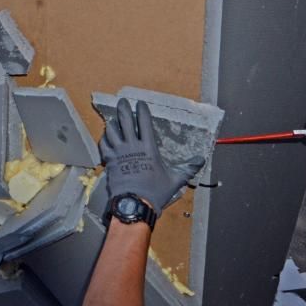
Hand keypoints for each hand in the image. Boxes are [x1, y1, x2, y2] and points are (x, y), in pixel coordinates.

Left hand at [100, 100, 204, 214]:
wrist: (134, 203)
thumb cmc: (155, 191)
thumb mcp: (175, 179)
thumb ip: (187, 169)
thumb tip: (201, 160)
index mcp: (148, 147)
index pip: (144, 123)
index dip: (142, 111)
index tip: (140, 103)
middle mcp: (132, 146)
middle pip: (125, 122)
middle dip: (123, 109)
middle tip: (122, 101)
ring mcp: (119, 153)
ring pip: (112, 131)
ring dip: (112, 124)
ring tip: (112, 120)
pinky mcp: (109, 161)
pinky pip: (104, 145)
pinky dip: (104, 139)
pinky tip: (105, 138)